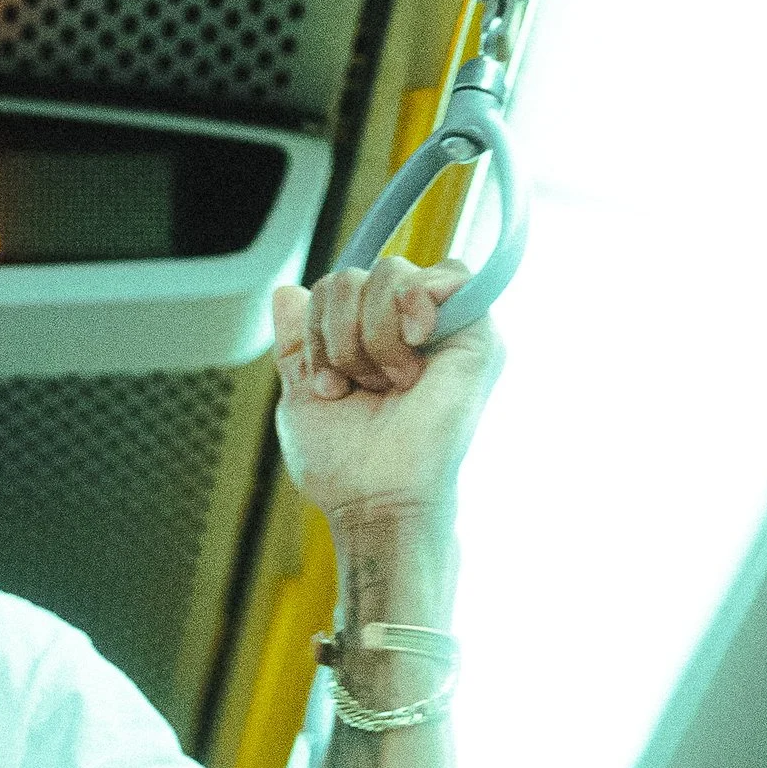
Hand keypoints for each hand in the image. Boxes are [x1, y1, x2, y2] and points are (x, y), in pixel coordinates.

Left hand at [270, 256, 500, 531]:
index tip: (327, 385)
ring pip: (392, 271)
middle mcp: (412, 327)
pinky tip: (413, 347)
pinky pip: (449, 273)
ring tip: (388, 383)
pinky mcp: (480, 332)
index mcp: (374, 338)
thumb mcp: (304, 392)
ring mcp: (448, 326)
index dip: (318, 327)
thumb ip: (297, 341)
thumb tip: (286, 291)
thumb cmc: (344, 461)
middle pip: (357, 274)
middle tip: (359, 386)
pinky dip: (411, 307)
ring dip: (371, 335)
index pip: (336, 287)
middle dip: (339, 334)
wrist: (376, 496)